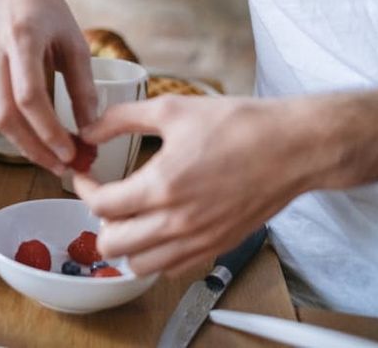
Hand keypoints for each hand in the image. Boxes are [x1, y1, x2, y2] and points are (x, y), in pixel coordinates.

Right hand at [0, 0, 96, 172]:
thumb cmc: (46, 12)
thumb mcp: (75, 42)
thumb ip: (83, 85)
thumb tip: (91, 128)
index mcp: (23, 39)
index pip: (29, 95)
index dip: (47, 129)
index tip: (70, 150)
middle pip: (5, 114)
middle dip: (33, 147)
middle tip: (61, 166)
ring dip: (26, 145)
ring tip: (55, 160)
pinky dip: (19, 131)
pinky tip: (41, 140)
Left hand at [73, 95, 310, 276]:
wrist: (294, 147)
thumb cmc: (239, 125)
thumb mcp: (171, 109)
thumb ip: (121, 119)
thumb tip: (88, 129)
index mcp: (162, 185)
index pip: (101, 205)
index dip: (83, 188)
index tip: (84, 176)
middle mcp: (178, 221)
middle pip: (112, 245)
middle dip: (99, 220)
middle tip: (104, 197)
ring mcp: (199, 240)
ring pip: (139, 265)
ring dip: (125, 243)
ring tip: (129, 215)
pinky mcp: (217, 247)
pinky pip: (171, 268)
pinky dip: (155, 255)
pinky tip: (157, 227)